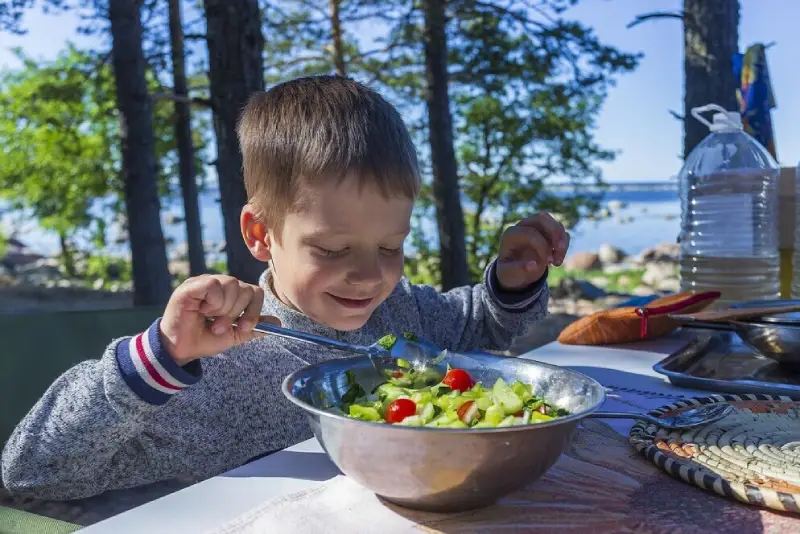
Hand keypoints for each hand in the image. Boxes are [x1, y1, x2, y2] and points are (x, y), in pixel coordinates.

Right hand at [159, 274, 280, 365]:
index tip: (243, 327)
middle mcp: (221, 285)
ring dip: (223, 309)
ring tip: (211, 320)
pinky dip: (212, 302)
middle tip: (219, 327)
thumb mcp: (234, 335)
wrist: (181, 349)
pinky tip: (201, 310)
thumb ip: (254, 327)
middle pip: (246, 288)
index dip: (253, 310)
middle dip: (236, 313)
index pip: (255, 292)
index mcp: (232, 295)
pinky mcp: (193, 284)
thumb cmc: (205, 339)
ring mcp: (206, 282)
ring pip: (232, 285)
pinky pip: (214, 285)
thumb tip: (278, 323)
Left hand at [495, 213, 569, 289]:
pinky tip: (557, 261)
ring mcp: (536, 228)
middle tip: (560, 249)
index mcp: (511, 234)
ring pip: (554, 224)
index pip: (531, 232)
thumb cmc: (509, 272)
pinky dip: (564, 245)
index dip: (541, 246)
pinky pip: (561, 232)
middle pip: (542, 218)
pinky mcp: (547, 234)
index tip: (543, 263)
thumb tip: (534, 265)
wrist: (515, 272)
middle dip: (555, 232)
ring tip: (557, 262)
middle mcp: (523, 226)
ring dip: (562, 241)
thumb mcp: (509, 274)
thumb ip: (518, 270)